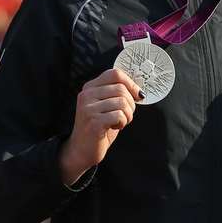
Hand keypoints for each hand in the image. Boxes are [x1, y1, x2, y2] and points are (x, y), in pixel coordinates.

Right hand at [59, 68, 142, 185]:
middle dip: (130, 104)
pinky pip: (119, 115)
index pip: (115, 73)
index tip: (136, 95)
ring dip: (127, 115)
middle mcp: (86, 94)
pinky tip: (114, 127)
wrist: (82, 149)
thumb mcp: (108, 105)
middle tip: (124, 115)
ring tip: (118, 122)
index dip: (131, 83)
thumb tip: (139, 88)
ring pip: (122, 102)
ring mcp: (88, 108)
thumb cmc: (100, 126)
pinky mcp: (93, 121)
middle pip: (122, 89)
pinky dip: (123, 122)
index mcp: (91, 87)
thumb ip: (118, 93)